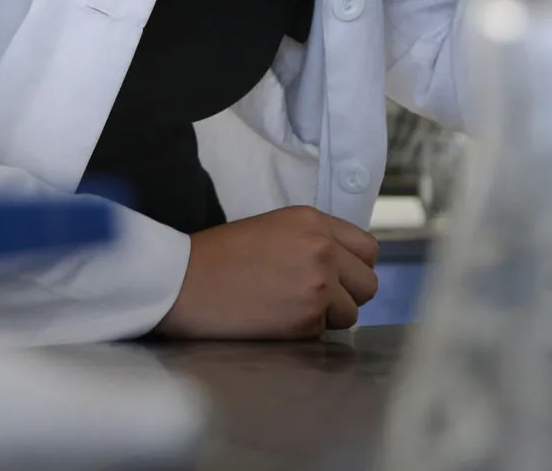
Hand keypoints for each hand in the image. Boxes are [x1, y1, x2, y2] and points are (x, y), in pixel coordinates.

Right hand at [156, 206, 379, 339]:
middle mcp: (322, 248)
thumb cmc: (218, 257)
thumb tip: (341, 266)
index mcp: (312, 220)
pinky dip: (306, 332)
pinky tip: (276, 320)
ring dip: (328, 316)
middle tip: (316, 300)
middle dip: (347, 295)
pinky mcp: (307, 317)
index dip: (353, 267)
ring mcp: (318, 283)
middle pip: (368, 282)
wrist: (183, 282)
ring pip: (352, 311)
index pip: (367, 248)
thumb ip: (311, 241)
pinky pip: (325, 331)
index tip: (338, 278)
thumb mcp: (272, 229)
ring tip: (291, 310)